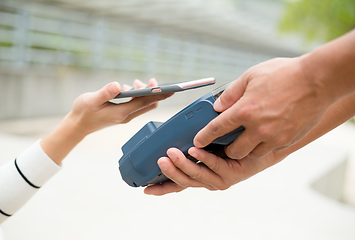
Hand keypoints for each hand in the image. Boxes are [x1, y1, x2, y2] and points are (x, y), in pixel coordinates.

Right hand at [41, 78, 172, 164]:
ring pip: (143, 104)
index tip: (168, 88)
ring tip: (136, 83)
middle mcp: (126, 116)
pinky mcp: (122, 114)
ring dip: (144, 93)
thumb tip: (118, 85)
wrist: (77, 126)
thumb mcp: (91, 100)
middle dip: (155, 93)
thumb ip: (105, 93)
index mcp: (121, 113)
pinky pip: (136, 105)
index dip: (158, 95)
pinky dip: (137, 95)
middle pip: (149, 104)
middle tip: (151, 81)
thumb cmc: (82, 113)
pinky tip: (128, 88)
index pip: (145, 102)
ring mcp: (125, 116)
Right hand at [144, 147, 283, 195]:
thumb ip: (192, 143)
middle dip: (170, 172)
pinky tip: (194, 150)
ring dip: (183, 165)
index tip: (147, 189)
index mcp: (200, 175)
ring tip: (171, 153)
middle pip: (184, 181)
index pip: (178, 184)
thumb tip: (176, 132)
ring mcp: (219, 179)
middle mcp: (208, 180)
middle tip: (160, 160)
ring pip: (197, 175)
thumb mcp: (206, 146)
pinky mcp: (231, 173)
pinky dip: (203, 158)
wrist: (260, 148)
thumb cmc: (232, 145)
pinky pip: (214, 165)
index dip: (162, 188)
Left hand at [193, 57, 332, 159]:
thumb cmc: (284, 74)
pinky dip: (264, 145)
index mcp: (245, 110)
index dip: (204, 137)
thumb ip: (231, 93)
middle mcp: (257, 128)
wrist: (318, 80)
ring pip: (252, 154)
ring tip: (248, 138)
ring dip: (246, 148)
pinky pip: (270, 150)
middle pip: (233, 151)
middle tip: (228, 141)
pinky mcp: (287, 140)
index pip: (217, 129)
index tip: (197, 142)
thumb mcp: (251, 76)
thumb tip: (218, 106)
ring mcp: (274, 137)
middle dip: (227, 148)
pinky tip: (266, 134)